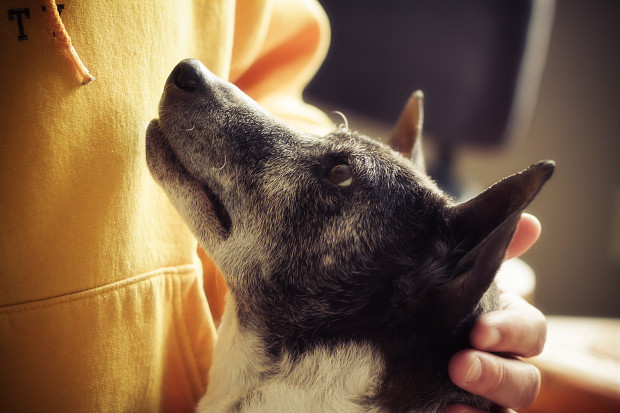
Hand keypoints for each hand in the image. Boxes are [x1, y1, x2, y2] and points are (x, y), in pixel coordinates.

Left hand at [445, 214, 546, 412]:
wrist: (391, 321)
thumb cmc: (437, 290)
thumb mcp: (456, 268)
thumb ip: (488, 250)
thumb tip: (528, 222)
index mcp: (507, 324)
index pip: (530, 332)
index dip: (510, 332)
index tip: (479, 329)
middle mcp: (503, 362)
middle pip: (524, 380)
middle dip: (496, 373)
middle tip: (459, 364)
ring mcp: (484, 394)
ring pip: (506, 409)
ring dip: (483, 403)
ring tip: (452, 398)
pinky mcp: (462, 409)